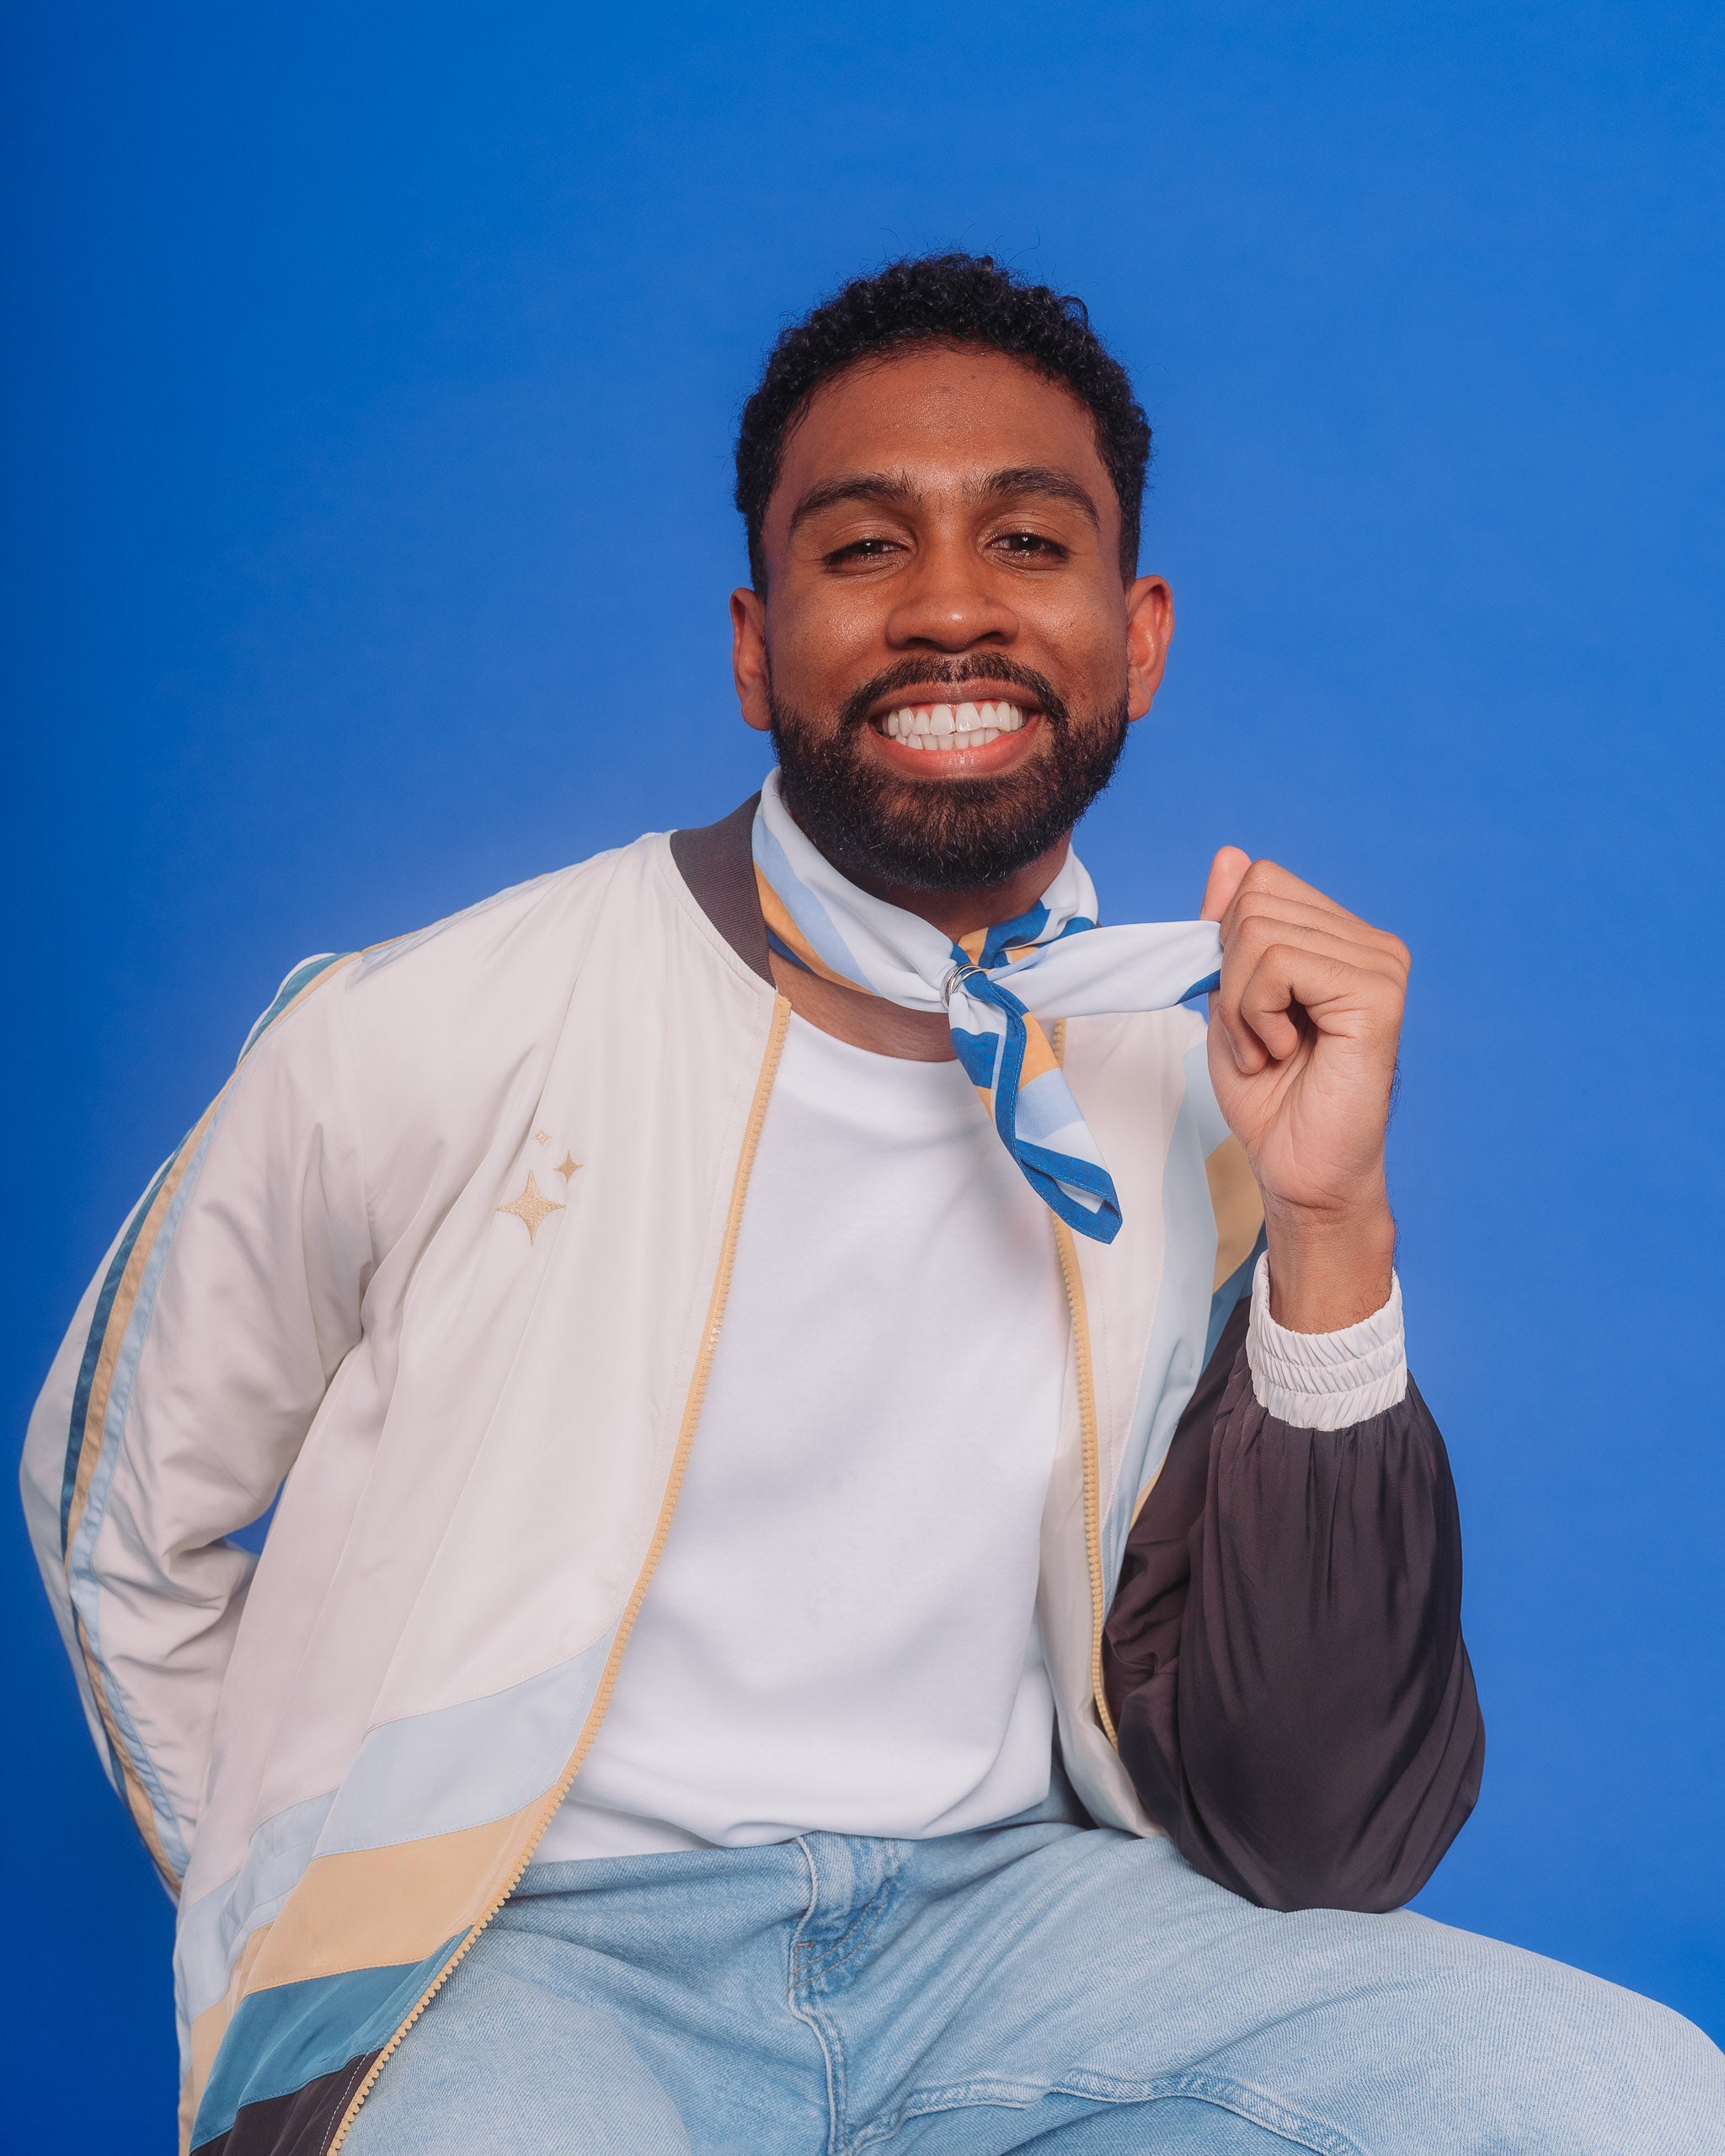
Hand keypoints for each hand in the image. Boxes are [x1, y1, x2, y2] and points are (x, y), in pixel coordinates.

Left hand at [1200, 848, 1407, 1331]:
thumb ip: (1228, 930)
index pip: (1257, 881)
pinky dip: (1257, 1014)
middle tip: (1258, 1039)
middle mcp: (1371, 943)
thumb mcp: (1229, 999)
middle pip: (1252, 901)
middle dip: (1228, 978)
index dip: (1225, 944)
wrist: (1299, 1171)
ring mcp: (1380, 964)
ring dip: (1240, 1004)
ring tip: (1271, 1050)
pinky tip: (1285, 1052)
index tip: (1243, 1010)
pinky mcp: (1377, 994)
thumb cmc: (1270, 1097)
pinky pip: (1280, 962)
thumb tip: (1230, 855)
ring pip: (1259, 932)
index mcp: (1341, 938)